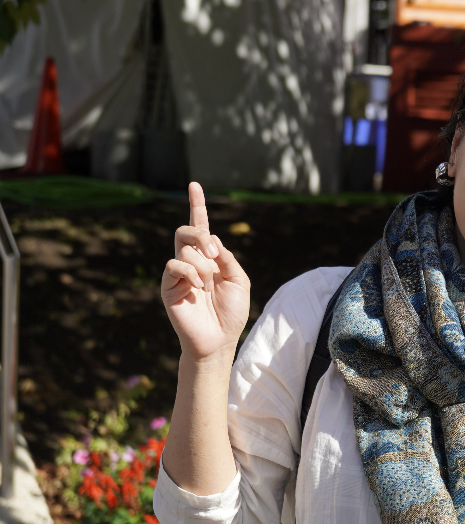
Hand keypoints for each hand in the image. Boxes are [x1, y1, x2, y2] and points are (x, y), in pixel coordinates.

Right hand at [162, 183, 250, 360]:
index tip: (195, 185)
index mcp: (209, 257)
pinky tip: (198, 287)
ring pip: (184, 249)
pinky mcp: (167, 286)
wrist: (219, 339)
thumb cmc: (231, 311)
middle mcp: (191, 260)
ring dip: (203, 265)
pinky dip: (190, 273)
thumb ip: (227, 258)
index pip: (201, 225)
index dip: (198, 204)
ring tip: (208, 284)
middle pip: (187, 230)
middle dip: (200, 234)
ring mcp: (177, 273)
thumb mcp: (239, 280)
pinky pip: (174, 265)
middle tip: (214, 254)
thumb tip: (212, 240)